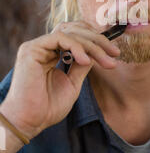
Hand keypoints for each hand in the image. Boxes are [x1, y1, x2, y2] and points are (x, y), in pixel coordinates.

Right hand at [0, 20, 120, 140]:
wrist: (31, 121)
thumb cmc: (48, 107)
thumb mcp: (73, 83)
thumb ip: (82, 66)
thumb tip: (96, 53)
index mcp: (52, 53)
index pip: (76, 36)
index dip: (96, 40)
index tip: (113, 53)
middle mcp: (44, 47)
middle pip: (75, 31)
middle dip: (98, 40)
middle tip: (114, 53)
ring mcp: (37, 46)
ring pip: (70, 33)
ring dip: (91, 45)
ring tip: (105, 60)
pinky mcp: (32, 49)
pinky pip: (60, 38)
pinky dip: (76, 47)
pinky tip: (86, 60)